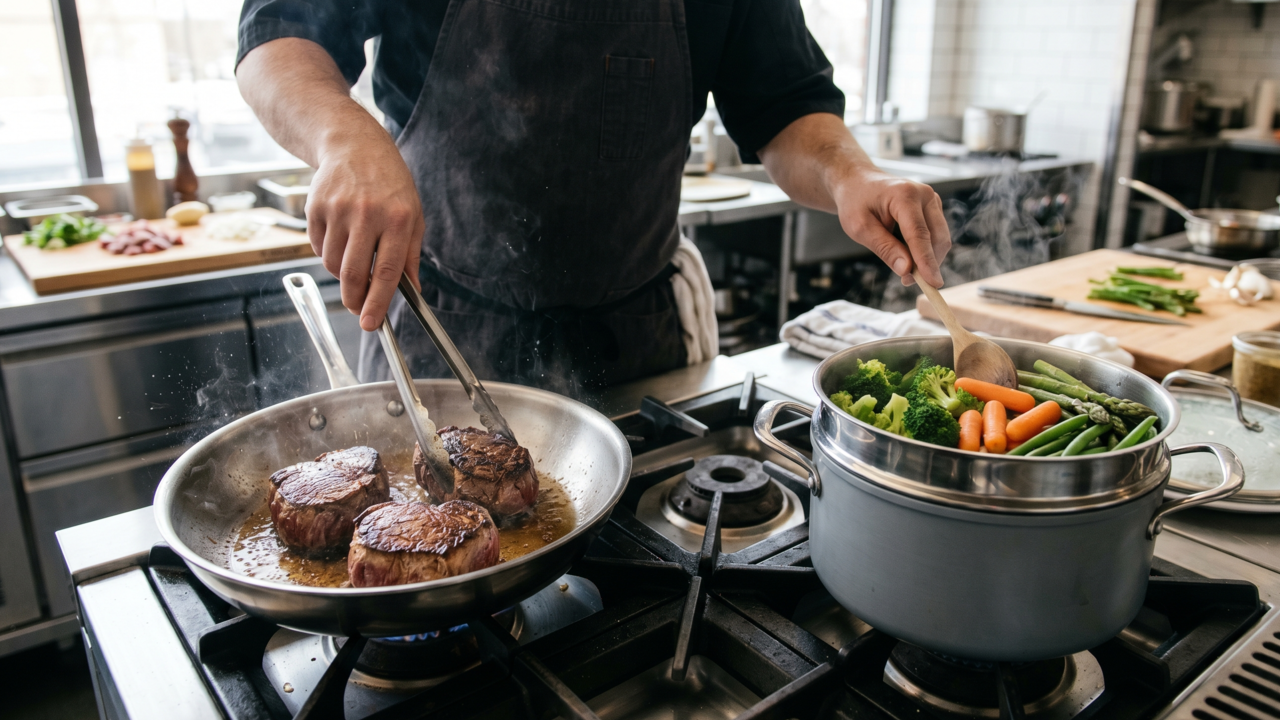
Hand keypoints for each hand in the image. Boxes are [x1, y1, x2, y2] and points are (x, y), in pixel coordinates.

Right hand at [307, 135, 423, 330]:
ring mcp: (337, 209)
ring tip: (354, 258)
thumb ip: (410, 255)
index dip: (378, 301)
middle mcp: (367, 213)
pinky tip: (340, 237)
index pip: (387, 270)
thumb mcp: (413, 214)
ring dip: (341, 274)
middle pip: (353, 273)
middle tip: (358, 310)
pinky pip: (317, 247)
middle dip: (354, 300)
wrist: (354, 144)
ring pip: (331, 263)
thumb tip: (413, 291)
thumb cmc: (390, 185)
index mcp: (398, 218)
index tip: (372, 323)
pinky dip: (328, 253)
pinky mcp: (315, 207)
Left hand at [830, 167, 950, 287]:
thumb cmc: (856, 203)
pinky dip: (926, 250)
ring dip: (927, 259)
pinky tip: (908, 257)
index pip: (919, 234)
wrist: (858, 183)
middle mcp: (924, 194)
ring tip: (904, 271)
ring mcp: (932, 200)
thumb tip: (907, 270)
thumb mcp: (860, 228)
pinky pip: (936, 235)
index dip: (926, 261)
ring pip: (940, 238)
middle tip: (907, 281)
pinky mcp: (933, 207)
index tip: (933, 283)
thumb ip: (885, 248)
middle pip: (937, 237)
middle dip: (927, 264)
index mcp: (904, 195)